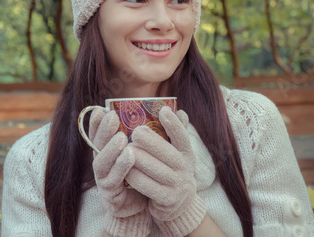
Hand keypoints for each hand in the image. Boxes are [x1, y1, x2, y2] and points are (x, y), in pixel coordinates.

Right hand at [89, 109, 150, 236]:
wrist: (142, 206)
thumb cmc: (144, 174)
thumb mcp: (149, 152)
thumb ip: (160, 132)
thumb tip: (177, 111)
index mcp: (109, 151)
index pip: (99, 134)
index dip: (97, 122)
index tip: (101, 109)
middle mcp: (103, 163)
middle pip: (97, 145)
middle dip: (103, 130)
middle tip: (112, 117)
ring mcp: (104, 179)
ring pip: (101, 163)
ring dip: (110, 149)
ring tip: (121, 138)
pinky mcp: (110, 195)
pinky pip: (112, 181)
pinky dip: (120, 168)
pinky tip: (129, 157)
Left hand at [126, 107, 206, 235]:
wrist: (177, 203)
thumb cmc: (171, 169)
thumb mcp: (178, 153)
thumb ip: (177, 134)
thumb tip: (179, 110)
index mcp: (187, 154)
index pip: (182, 137)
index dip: (174, 124)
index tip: (163, 110)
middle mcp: (185, 169)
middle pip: (165, 152)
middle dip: (149, 141)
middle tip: (135, 132)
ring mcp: (177, 185)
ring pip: (154, 168)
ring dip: (138, 158)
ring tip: (126, 149)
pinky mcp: (166, 199)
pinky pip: (146, 185)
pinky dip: (134, 176)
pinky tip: (125, 170)